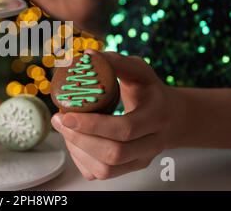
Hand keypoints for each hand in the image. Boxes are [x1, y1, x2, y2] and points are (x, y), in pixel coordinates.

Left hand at [51, 51, 186, 179]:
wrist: (171, 118)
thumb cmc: (150, 91)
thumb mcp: (140, 71)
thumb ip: (116, 62)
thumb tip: (86, 55)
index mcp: (156, 117)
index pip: (124, 129)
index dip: (91, 125)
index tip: (65, 113)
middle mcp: (152, 145)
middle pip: (113, 153)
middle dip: (79, 138)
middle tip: (58, 120)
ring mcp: (141, 161)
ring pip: (105, 169)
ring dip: (77, 150)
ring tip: (64, 129)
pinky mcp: (129, 169)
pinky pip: (100, 174)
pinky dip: (81, 160)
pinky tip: (75, 141)